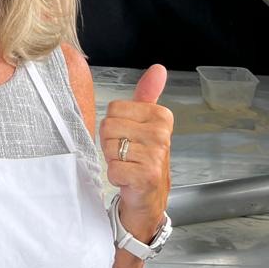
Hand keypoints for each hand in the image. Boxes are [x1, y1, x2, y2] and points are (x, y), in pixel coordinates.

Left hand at [100, 64, 172, 239]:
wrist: (150, 198)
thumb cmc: (143, 159)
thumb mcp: (145, 123)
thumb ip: (148, 94)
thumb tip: (158, 69)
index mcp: (160, 117)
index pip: (114, 109)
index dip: (114, 126)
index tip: (129, 138)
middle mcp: (161, 134)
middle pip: (108, 127)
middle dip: (110, 144)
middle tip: (127, 155)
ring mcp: (155, 156)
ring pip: (108, 147)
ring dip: (112, 161)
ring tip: (128, 166)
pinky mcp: (147, 176)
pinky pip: (113, 169)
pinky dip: (116, 177)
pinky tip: (128, 180)